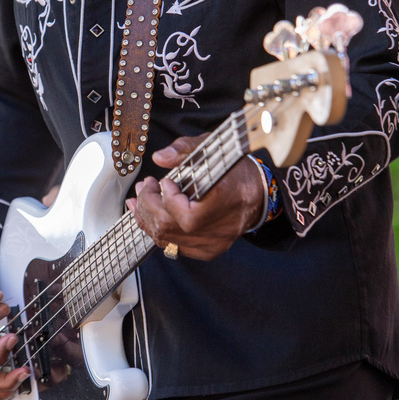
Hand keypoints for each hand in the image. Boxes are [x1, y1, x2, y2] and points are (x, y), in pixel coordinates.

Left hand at [126, 136, 264, 260]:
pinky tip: (149, 215)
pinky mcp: (207, 250)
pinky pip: (173, 246)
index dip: (167, 198)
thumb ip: (183, 150)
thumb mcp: (211, 149)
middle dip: (147, 204)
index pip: (187, 215)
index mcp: (226, 201)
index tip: (164, 180)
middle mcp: (220, 228)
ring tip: (141, 199)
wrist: (257, 194)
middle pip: (169, 227)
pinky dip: (157, 230)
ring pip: (166, 239)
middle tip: (145, 186)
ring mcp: (214, 243)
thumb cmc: (234, 170)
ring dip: (146, 217)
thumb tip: (159, 158)